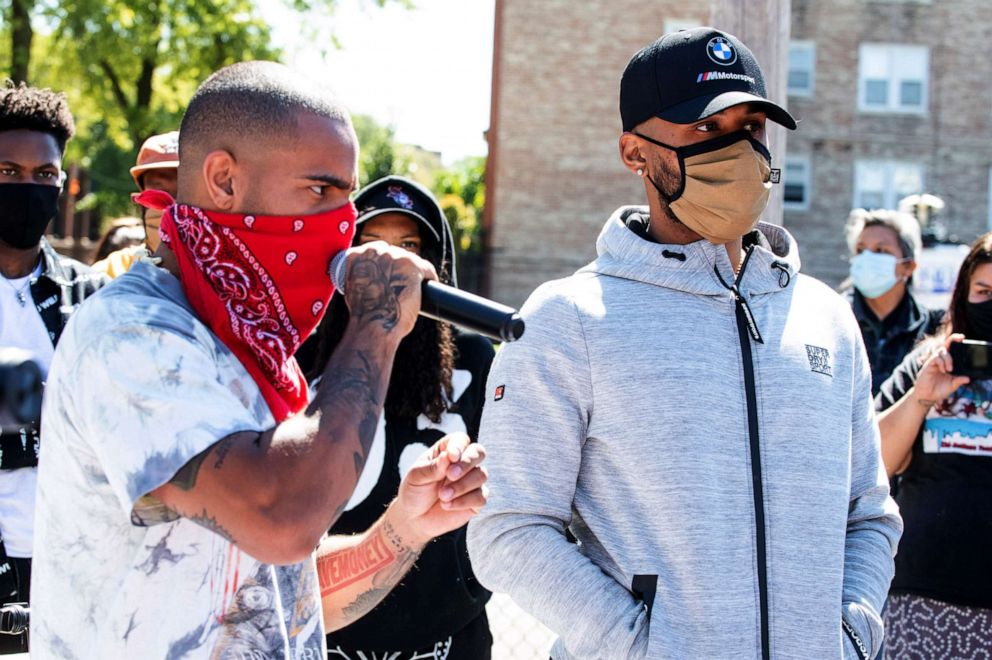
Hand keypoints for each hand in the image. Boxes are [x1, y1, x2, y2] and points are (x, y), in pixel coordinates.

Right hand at [341, 242, 437, 337]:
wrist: (370, 325)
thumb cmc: (361, 314)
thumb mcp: (354, 288)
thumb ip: (362, 278)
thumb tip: (373, 279)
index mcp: (357, 255)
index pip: (378, 253)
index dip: (386, 266)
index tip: (390, 276)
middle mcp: (376, 251)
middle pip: (395, 255)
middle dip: (400, 269)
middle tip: (402, 285)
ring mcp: (394, 257)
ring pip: (411, 260)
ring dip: (414, 273)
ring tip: (415, 287)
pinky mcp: (412, 266)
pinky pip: (426, 268)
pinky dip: (429, 277)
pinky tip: (428, 285)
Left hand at [387, 433, 487, 547]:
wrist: (414, 518)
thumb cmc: (414, 491)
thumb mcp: (416, 477)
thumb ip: (432, 467)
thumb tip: (448, 457)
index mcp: (447, 451)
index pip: (460, 440)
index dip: (459, 446)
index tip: (451, 457)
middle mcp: (463, 463)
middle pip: (478, 452)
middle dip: (467, 463)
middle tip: (450, 475)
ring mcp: (471, 481)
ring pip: (481, 475)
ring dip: (462, 486)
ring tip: (442, 496)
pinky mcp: (476, 500)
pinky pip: (481, 497)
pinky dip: (464, 502)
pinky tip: (447, 505)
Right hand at [913, 333, 969, 408]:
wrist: (927, 396)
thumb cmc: (939, 390)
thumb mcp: (952, 385)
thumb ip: (959, 381)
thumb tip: (968, 378)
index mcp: (947, 363)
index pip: (951, 350)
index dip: (956, 342)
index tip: (963, 338)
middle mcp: (940, 361)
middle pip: (946, 345)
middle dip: (953, 339)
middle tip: (961, 338)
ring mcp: (934, 362)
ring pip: (942, 351)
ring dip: (948, 359)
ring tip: (950, 370)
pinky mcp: (928, 365)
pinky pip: (935, 358)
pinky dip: (941, 362)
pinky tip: (944, 370)